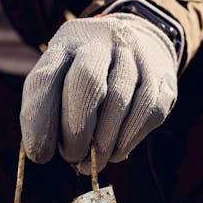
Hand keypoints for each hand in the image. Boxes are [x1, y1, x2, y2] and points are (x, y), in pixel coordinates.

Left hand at [20, 14, 178, 171]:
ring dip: (103, 142)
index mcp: (68, 41)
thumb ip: (50, 107)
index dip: (39, 120)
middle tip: (72, 157)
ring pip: (119, 101)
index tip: (40, 154)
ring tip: (92, 162)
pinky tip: (116, 151)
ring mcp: (137, 56)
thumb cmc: (90, 70)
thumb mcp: (63, 74)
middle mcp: (102, 41)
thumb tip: (42, 152)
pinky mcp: (162, 77)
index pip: (45, 78)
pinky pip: (147, 112)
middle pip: (87, 82)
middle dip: (77, 130)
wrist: (143, 40)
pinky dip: (128, 139)